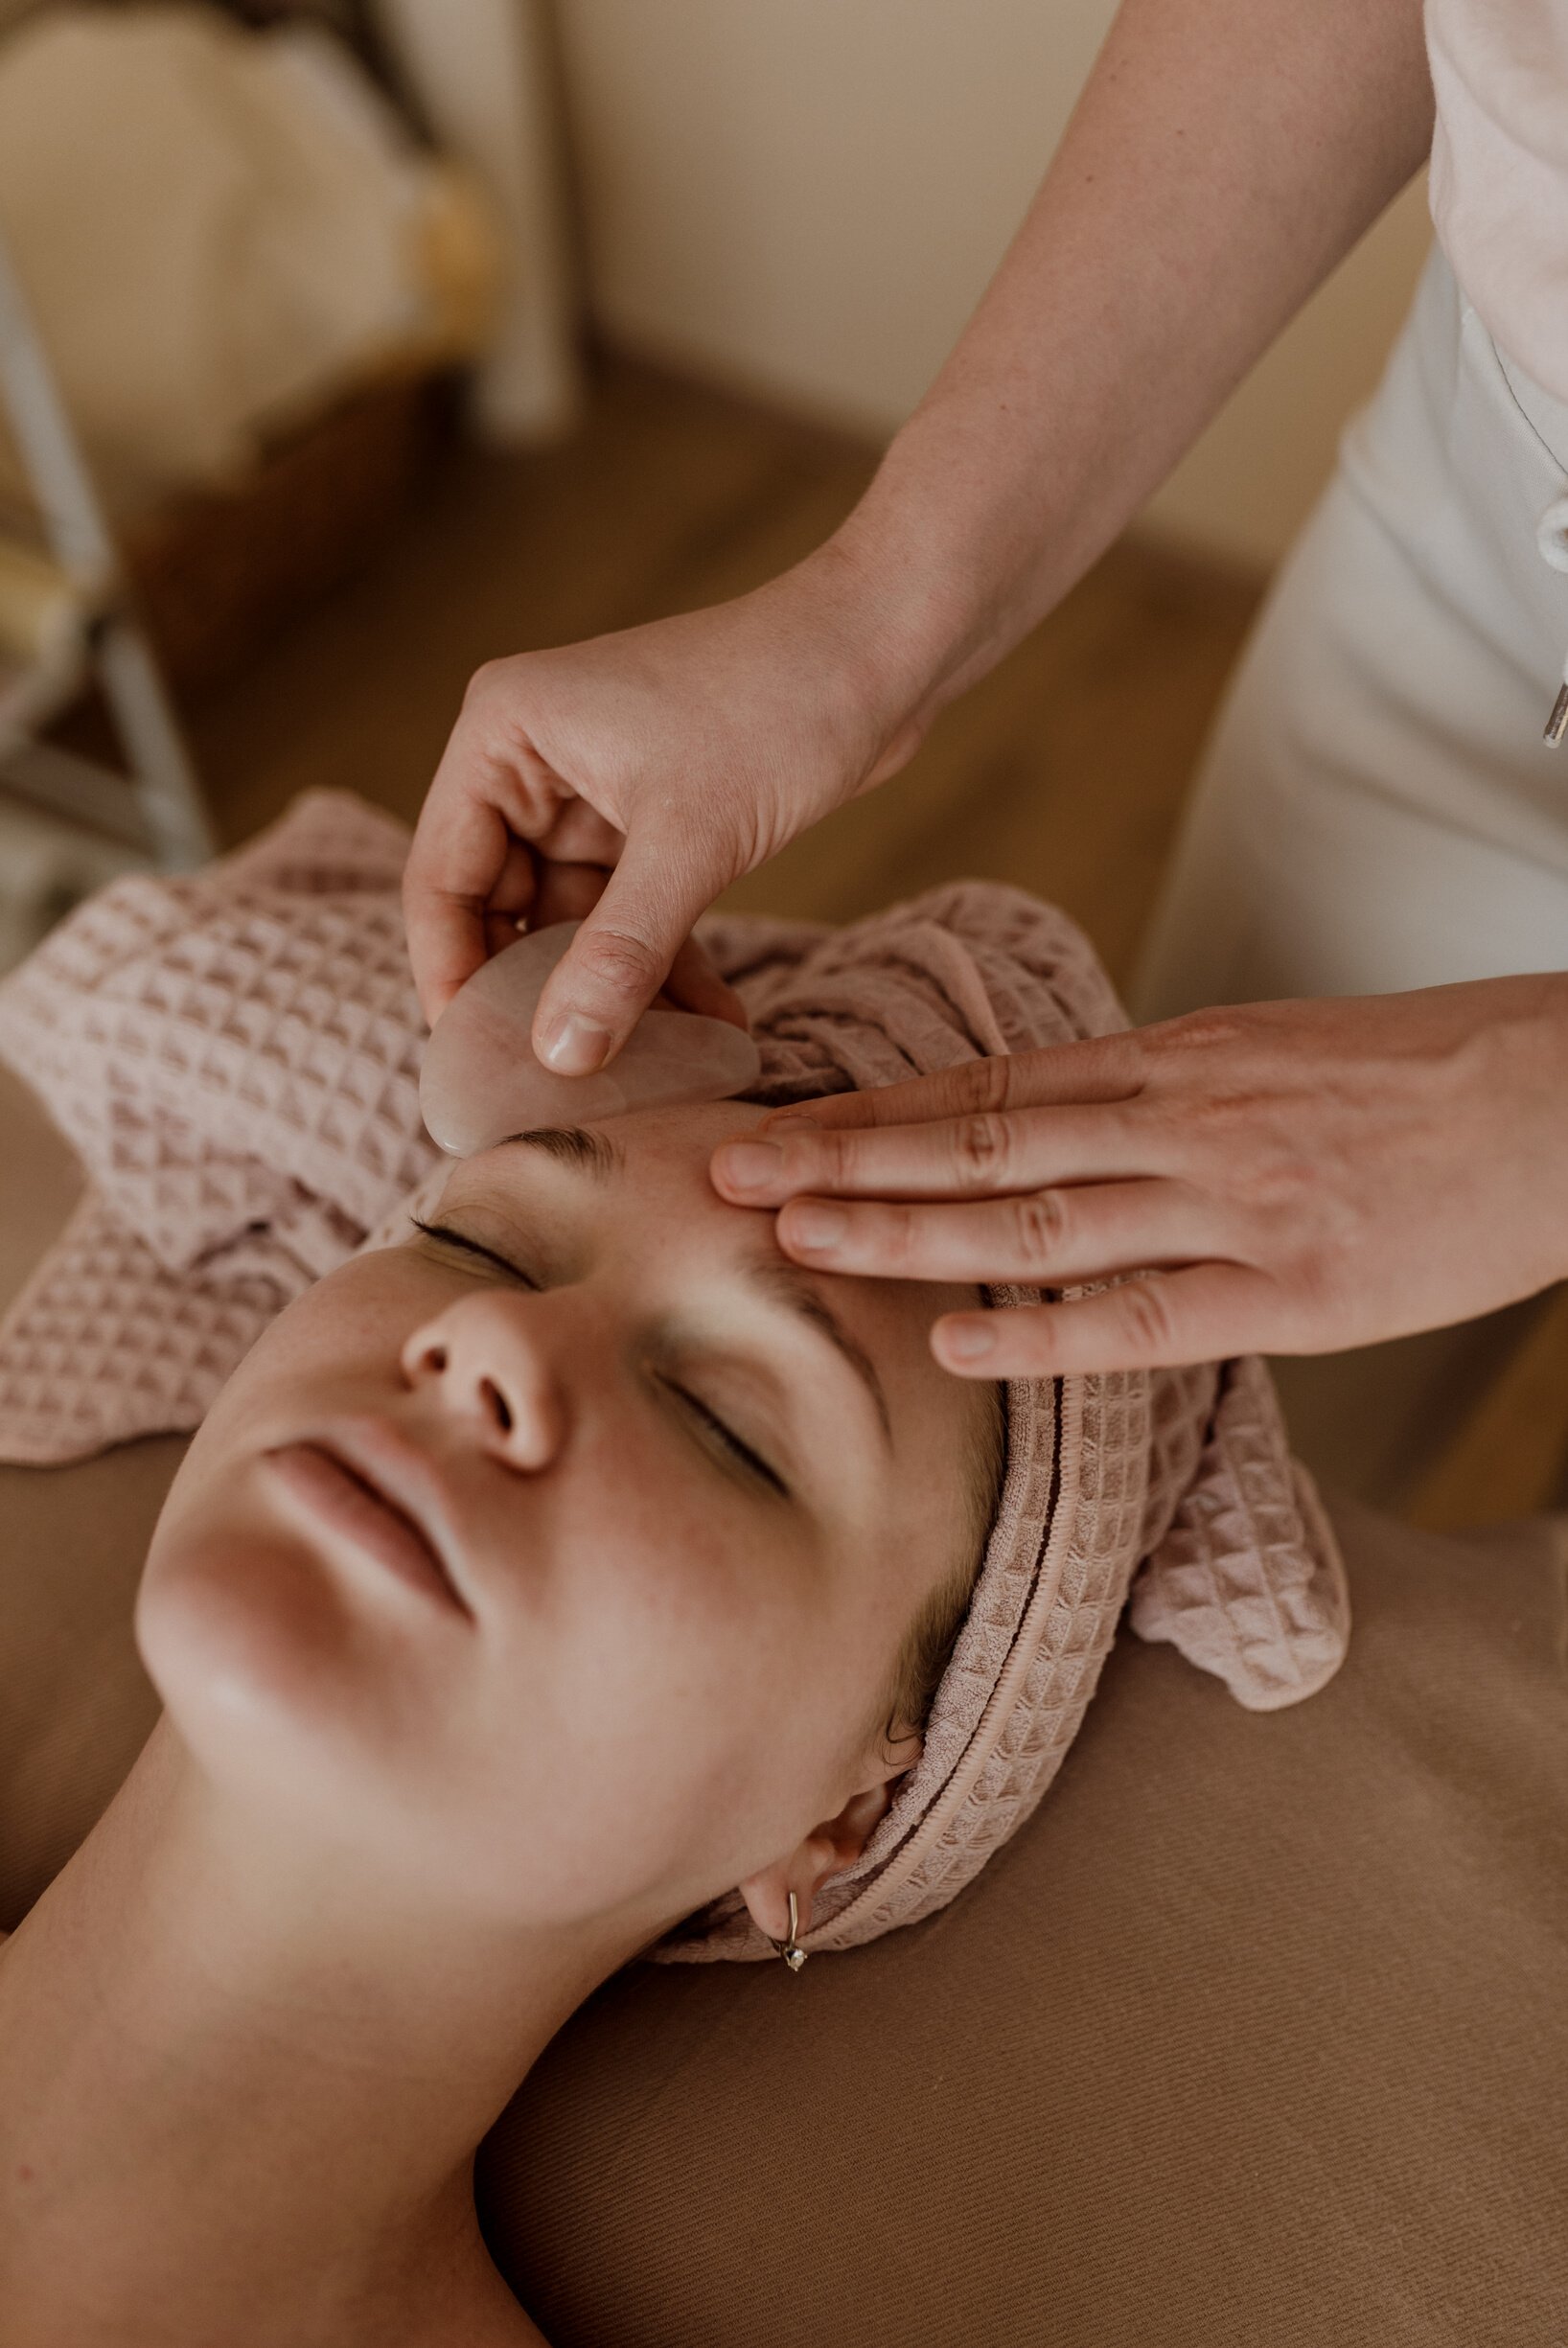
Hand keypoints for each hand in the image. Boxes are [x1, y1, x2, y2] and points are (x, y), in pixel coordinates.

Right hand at [402, 542, 935, 1063]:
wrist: (885, 647)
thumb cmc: (779, 704)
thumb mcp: (691, 842)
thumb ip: (619, 954)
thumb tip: (559, 1056)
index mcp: (502, 735)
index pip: (441, 879)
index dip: (451, 977)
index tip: (478, 1065)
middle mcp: (531, 761)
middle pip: (501, 910)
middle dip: (538, 998)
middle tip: (564, 1086)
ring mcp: (592, 792)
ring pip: (575, 923)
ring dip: (614, 993)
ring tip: (657, 1068)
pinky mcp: (653, 817)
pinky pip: (633, 914)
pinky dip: (664, 968)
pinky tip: (712, 1028)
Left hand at [710, 976, 1567, 1375]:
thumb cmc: (1430, 1076)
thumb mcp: (1279, 1054)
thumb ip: (1167, 1095)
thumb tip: (1069, 1131)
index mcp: (1177, 1060)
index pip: (990, 1088)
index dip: (871, 1112)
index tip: (773, 1121)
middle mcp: (1182, 1120)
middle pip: (980, 1142)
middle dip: (844, 1159)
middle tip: (725, 1173)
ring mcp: (1234, 1202)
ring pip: (1037, 1218)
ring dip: (905, 1230)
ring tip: (795, 1241)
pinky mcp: (1296, 1284)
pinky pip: (1148, 1311)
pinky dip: (1045, 1332)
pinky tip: (953, 1339)